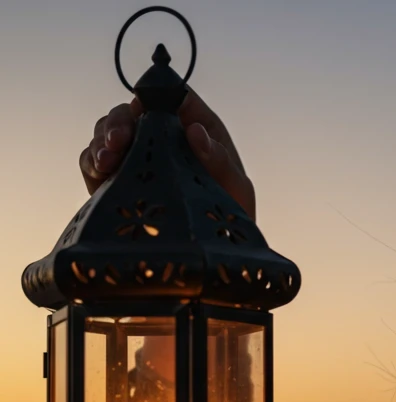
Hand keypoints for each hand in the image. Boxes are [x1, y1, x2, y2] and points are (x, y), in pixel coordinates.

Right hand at [79, 88, 256, 220]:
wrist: (218, 247)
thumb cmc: (232, 212)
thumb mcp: (236, 187)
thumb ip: (220, 159)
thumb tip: (195, 131)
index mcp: (196, 128)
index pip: (172, 97)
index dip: (156, 94)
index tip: (143, 106)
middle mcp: (163, 136)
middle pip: (130, 112)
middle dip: (118, 122)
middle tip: (117, 140)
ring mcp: (138, 155)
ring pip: (107, 132)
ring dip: (102, 141)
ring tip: (107, 161)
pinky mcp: (118, 178)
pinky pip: (94, 161)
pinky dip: (92, 162)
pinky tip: (100, 171)